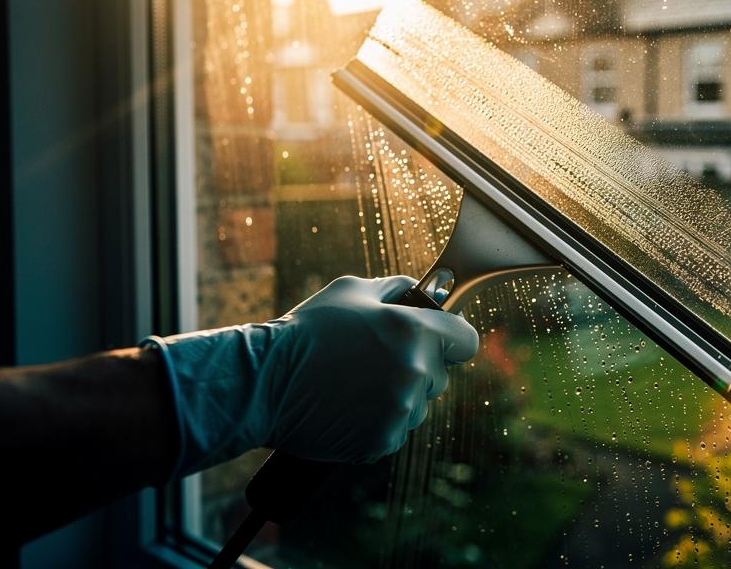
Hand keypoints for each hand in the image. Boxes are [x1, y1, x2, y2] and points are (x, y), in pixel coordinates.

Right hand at [143, 276, 478, 476]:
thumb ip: (398, 289)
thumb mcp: (352, 291)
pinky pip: (394, 430)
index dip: (453, 338)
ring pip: (416, 404)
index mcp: (415, 332)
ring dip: (396, 396)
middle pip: (439, 374)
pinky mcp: (384, 441)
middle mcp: (416, 372)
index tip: (440, 339)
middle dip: (415, 366)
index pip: (466, 340)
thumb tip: (425, 293)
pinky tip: (346, 407)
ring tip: (351, 384)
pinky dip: (376, 422)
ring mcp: (401, 410)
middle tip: (372, 360)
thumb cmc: (307, 331)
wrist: (263, 382)